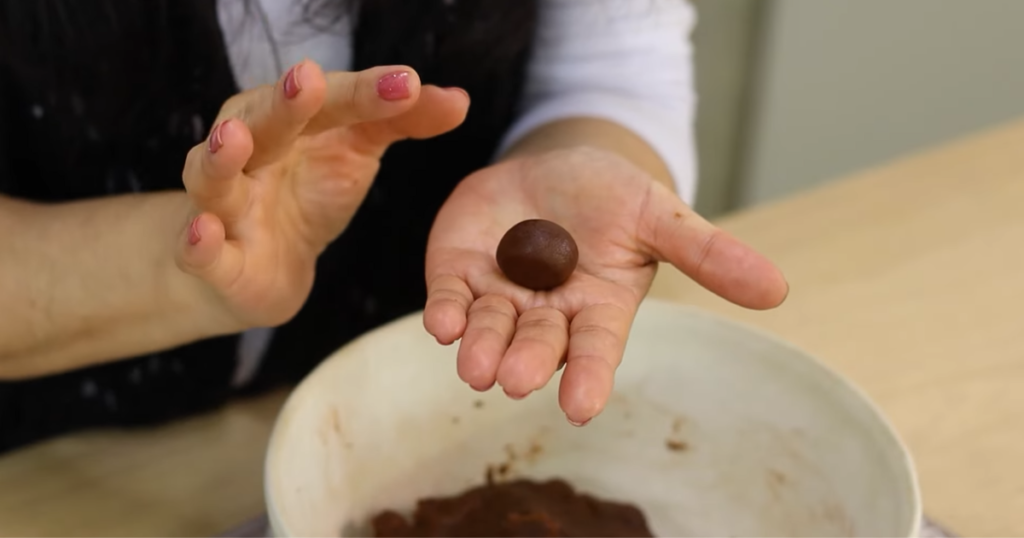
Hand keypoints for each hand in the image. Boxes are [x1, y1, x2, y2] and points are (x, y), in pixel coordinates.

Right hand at [175, 60, 468, 329]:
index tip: (407, 84)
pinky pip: (197, 249)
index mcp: (290, 119)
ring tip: (233, 139)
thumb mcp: (357, 153)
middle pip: (264, 122)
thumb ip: (402, 122)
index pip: (331, 101)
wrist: (268, 264)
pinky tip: (203, 232)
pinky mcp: (215, 259)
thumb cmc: (310, 191)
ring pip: (213, 176)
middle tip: (308, 79)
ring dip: (220, 157)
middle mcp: (252, 151)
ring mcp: (227, 204)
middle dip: (284, 103)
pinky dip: (197, 241)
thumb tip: (459, 100)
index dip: (366, 92)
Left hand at [424, 147, 786, 424]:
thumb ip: (707, 255)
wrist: (553, 166)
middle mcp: (548, 313)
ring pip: (489, 330)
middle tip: (516, 379)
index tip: (582, 408)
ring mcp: (500, 295)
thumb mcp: (659, 216)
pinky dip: (444, 312)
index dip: (590, 378)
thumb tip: (778, 290)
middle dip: (528, 361)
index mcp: (598, 308)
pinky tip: (441, 322)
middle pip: (537, 344)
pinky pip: (450, 299)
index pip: (597, 350)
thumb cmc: (612, 197)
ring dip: (481, 348)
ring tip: (477, 366)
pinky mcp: (459, 273)